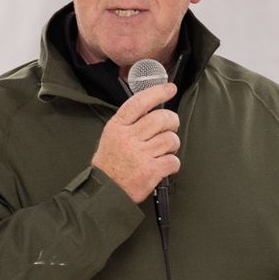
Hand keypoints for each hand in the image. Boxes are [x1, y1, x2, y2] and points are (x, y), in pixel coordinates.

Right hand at [92, 83, 180, 202]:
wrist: (105, 191)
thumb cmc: (111, 163)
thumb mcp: (112, 136)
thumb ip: (130, 123)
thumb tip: (155, 110)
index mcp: (117, 127)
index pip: (139, 102)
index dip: (157, 92)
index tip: (170, 88)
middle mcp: (129, 138)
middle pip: (161, 119)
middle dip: (172, 122)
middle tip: (171, 127)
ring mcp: (140, 154)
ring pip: (170, 139)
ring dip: (173, 144)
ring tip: (165, 150)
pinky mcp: (151, 171)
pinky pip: (173, 160)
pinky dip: (173, 163)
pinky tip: (164, 166)